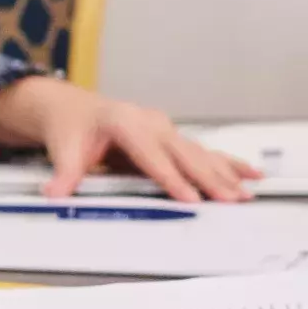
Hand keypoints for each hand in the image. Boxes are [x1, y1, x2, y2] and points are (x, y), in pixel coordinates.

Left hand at [0, 77, 259, 202]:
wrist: (72, 108)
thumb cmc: (71, 126)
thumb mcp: (64, 149)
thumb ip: (65, 174)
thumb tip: (56, 193)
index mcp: (125, 122)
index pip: (152, 156)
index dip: (172, 179)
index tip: (190, 198)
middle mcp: (150, 123)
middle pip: (184, 155)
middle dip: (209, 179)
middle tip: (230, 200)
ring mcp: (163, 129)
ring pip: (199, 154)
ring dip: (224, 174)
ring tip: (246, 193)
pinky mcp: (170, 138)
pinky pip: (202, 152)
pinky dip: (227, 164)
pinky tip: (251, 173)